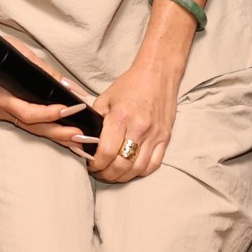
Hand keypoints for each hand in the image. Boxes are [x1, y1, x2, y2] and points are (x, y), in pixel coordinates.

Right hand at [0, 58, 94, 158]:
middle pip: (33, 127)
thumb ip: (47, 72)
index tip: (72, 109)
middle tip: (82, 137)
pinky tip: (65, 137)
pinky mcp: (8, 113)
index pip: (28, 112)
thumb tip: (70, 88)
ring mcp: (2, 113)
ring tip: (79, 143)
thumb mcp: (23, 54)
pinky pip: (30, 126)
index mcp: (0, 97)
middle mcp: (0, 109)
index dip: (50, 113)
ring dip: (57, 136)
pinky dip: (48, 130)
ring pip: (33, 130)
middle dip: (59, 133)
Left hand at [89, 55, 178, 182]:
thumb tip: (86, 141)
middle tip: (98, 173)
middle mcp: (139, 128)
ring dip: (122, 177)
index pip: (107, 151)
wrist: (158, 74)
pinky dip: (140, 172)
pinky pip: (153, 165)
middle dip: (106, 174)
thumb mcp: (105, 98)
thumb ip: (96, 120)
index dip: (96, 164)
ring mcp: (154, 135)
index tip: (90, 165)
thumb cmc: (130, 85)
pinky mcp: (165, 138)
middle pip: (122, 164)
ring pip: (137, 169)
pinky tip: (130, 170)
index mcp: (121, 116)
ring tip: (112, 174)